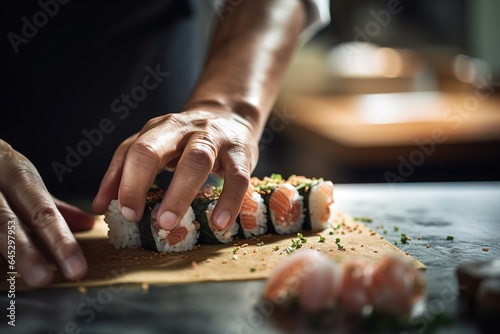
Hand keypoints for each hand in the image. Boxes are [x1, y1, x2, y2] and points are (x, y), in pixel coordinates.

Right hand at [0, 140, 93, 286]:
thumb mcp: (23, 177)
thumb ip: (52, 205)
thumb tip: (87, 224)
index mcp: (14, 172)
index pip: (42, 211)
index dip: (60, 241)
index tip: (76, 267)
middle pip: (6, 224)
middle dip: (26, 255)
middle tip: (45, 279)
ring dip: (3, 261)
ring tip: (19, 280)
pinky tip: (1, 274)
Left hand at [92, 106, 259, 230]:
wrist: (231, 116)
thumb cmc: (188, 140)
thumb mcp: (157, 146)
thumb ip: (128, 170)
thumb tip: (102, 207)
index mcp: (158, 129)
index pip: (132, 150)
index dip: (122, 181)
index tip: (122, 213)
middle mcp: (182, 129)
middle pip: (153, 150)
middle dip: (138, 184)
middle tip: (135, 218)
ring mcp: (213, 138)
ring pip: (196, 160)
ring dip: (178, 194)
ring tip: (168, 223)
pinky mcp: (241, 152)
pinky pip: (237, 177)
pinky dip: (228, 201)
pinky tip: (219, 222)